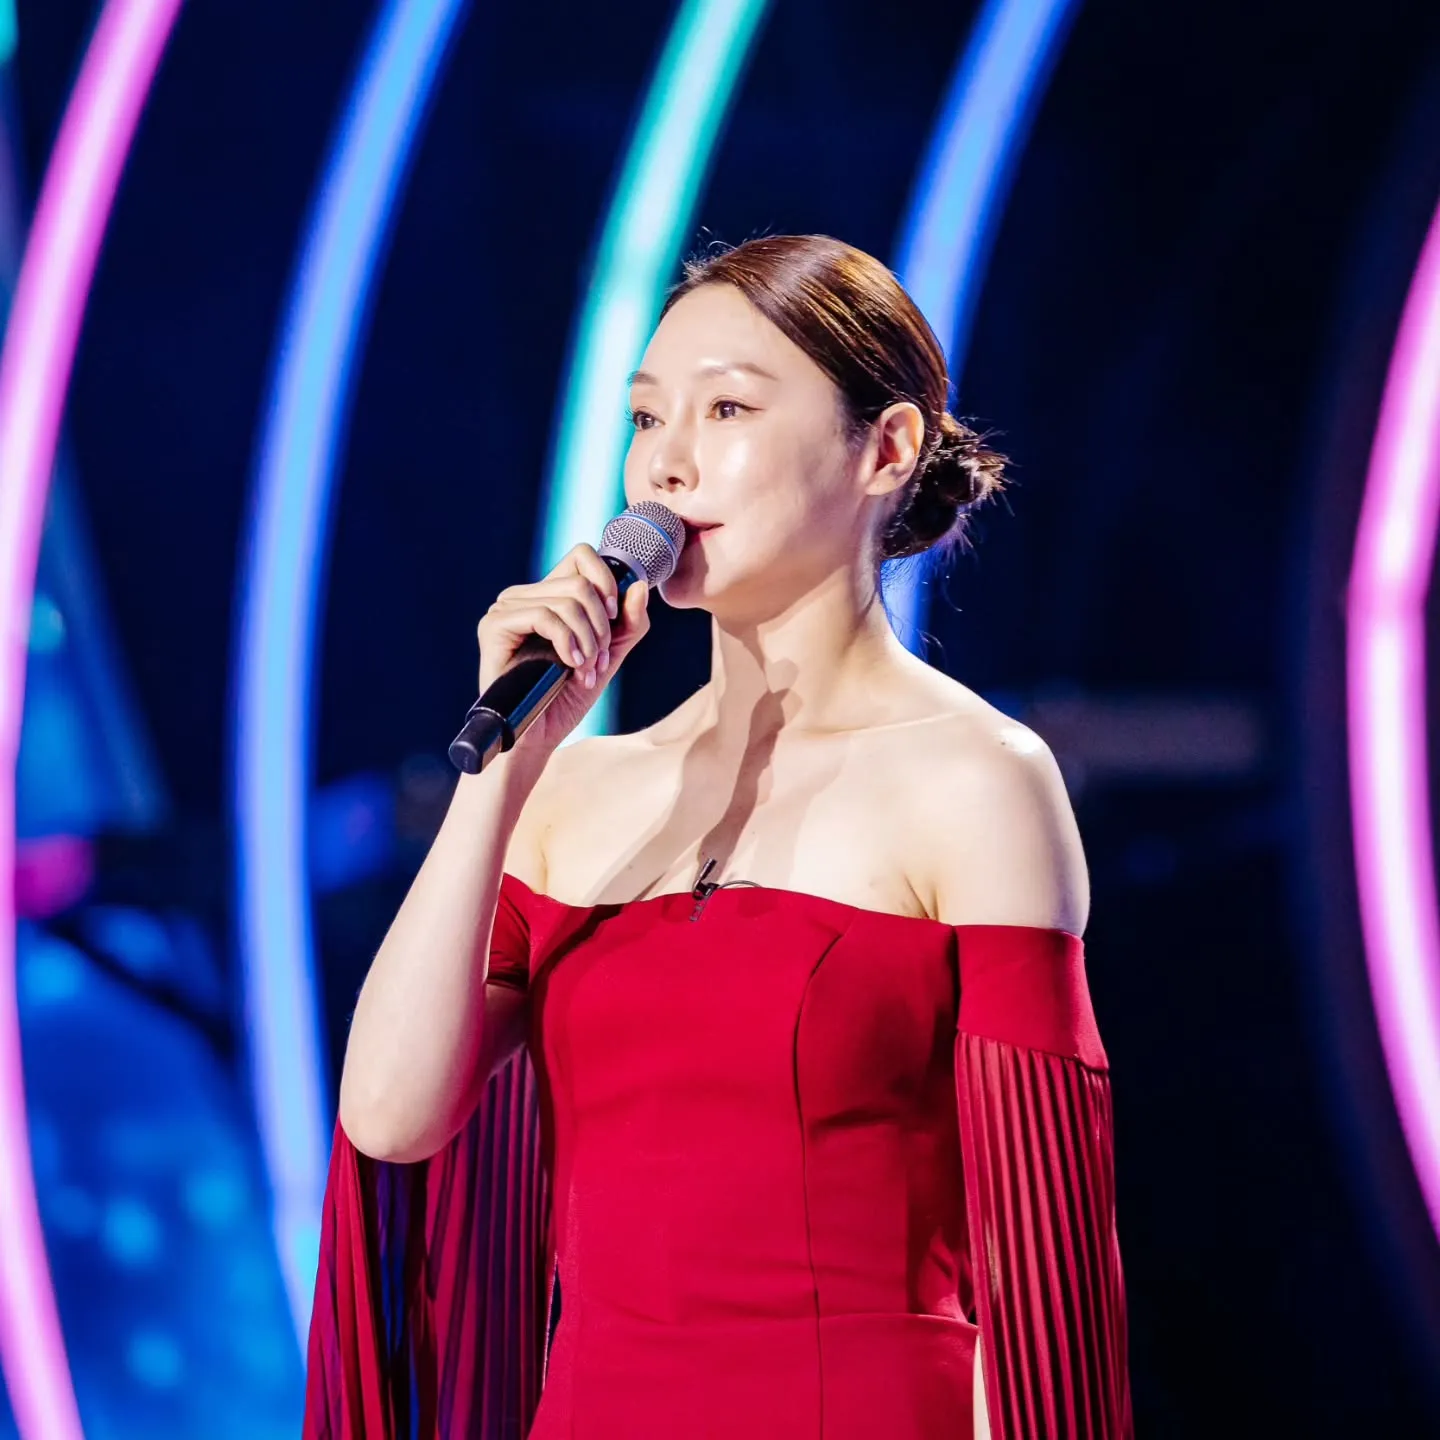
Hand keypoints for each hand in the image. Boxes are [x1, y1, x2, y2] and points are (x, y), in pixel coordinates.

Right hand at [474, 543, 651, 755]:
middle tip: (599, 660)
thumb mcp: (608, 657)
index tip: (614, 621)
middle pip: (581, 583)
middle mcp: (524, 596)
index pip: (582, 556)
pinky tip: (570, 665)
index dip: (607, 582)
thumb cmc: (566, 699)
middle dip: (602, 627)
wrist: (537, 738)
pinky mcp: (494, 625)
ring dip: (588, 641)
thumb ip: (628, 624)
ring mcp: (506, 608)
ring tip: (584, 669)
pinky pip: (545, 615)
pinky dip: (567, 642)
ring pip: (568, 600)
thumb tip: (639, 586)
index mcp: (548, 595)